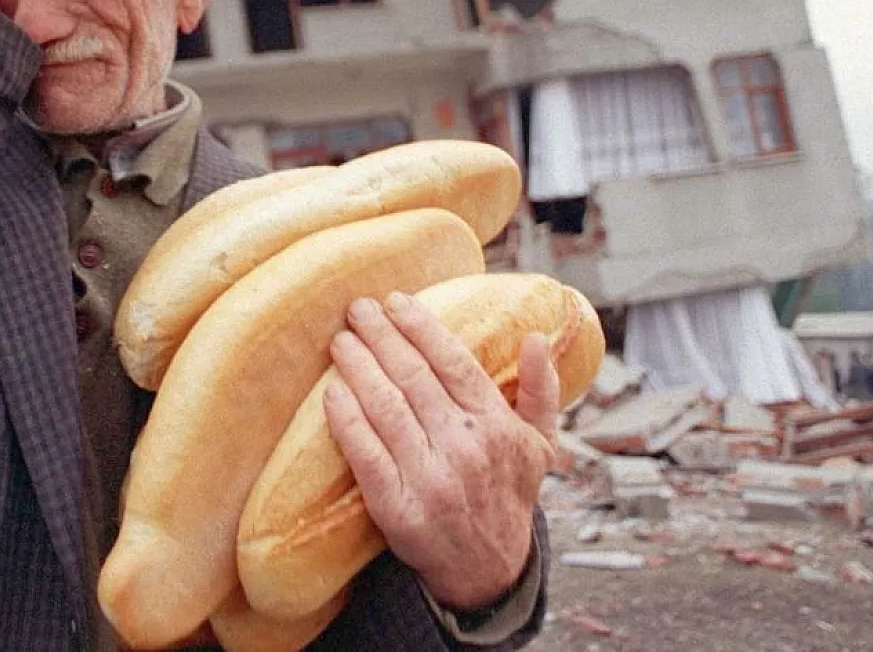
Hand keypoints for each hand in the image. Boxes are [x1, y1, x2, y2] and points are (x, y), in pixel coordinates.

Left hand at [323, 292, 558, 610]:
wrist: (488, 570)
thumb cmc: (509, 496)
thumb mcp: (540, 445)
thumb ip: (541, 390)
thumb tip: (537, 337)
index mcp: (497, 426)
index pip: (453, 363)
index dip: (420, 327)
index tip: (395, 301)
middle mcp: (465, 448)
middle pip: (413, 378)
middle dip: (381, 336)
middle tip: (357, 309)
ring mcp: (430, 479)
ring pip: (386, 408)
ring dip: (359, 368)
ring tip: (341, 341)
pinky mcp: (397, 508)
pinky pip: (366, 454)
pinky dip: (347, 420)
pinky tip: (332, 393)